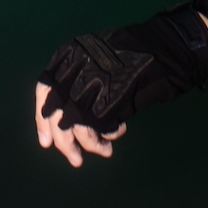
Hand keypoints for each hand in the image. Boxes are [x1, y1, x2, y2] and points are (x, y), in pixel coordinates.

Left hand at [35, 7, 207, 164]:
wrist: (166, 49)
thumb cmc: (136, 57)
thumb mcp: (99, 62)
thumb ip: (79, 82)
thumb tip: (62, 120)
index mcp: (70, 53)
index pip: (44, 88)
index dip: (42, 116)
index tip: (46, 140)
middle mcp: (74, 66)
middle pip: (53, 110)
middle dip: (60, 138)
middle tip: (73, 158)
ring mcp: (89, 81)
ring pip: (71, 124)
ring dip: (84, 145)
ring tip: (102, 152)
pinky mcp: (106, 97)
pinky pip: (94, 129)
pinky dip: (101, 140)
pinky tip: (115, 137)